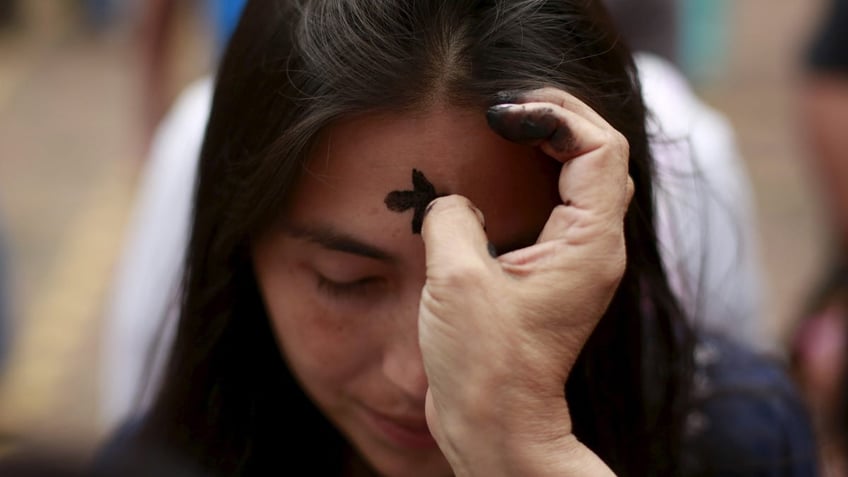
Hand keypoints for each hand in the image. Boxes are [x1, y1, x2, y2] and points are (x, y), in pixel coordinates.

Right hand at [419, 87, 631, 475]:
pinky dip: (537, 179)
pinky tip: (499, 176)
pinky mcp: (554, 274)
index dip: (555, 117)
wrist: (497, 424)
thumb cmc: (484, 366)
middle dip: (557, 120)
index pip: (599, 149)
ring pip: (584, 180)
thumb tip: (453, 201)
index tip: (504, 114)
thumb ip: (453, 220)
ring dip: (550, 147)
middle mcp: (594, 249)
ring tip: (507, 127)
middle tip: (509, 106)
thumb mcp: (457, 281)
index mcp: (587, 245)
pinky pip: (560, 207)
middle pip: (599, 156)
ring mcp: (578, 262)